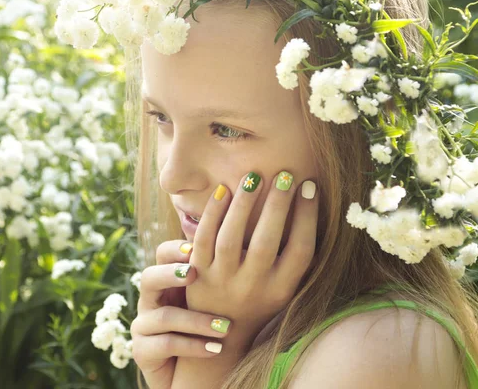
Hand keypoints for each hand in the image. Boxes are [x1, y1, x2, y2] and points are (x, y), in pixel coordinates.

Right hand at [131, 240, 233, 388]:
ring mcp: (143, 325)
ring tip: (224, 327)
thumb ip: (218, 275)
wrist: (187, 372)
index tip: (197, 249)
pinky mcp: (142, 351)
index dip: (175, 249)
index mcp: (166, 281)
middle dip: (170, 274)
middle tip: (193, 273)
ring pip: (163, 316)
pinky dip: (193, 346)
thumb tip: (244, 243)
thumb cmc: (204, 328)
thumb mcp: (211, 299)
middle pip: (148, 277)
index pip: (162, 254)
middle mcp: (150, 300)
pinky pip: (166, 344)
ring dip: (196, 320)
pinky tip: (215, 348)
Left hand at [185, 172, 318, 348]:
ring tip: (254, 177)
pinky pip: (203, 239)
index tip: (310, 186)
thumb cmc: (259, 300)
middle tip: (285, 174)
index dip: (308, 216)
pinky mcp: (197, 272)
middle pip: (266, 242)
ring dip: (243, 205)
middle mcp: (253, 286)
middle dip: (278, 205)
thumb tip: (309, 203)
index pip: (300, 250)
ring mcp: (222, 280)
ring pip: (230, 238)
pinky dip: (212, 214)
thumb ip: (295, 256)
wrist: (220, 332)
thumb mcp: (284, 286)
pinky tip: (224, 191)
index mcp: (281, 289)